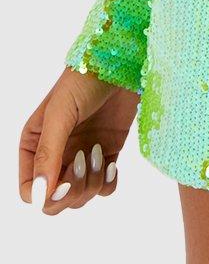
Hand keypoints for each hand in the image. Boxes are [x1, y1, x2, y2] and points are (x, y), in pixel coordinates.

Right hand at [19, 68, 138, 213]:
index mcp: (34, 145)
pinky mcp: (106, 154)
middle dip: (71, 192)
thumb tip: (39, 196)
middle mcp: (56, 155)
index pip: (30, 191)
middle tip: (85, 162)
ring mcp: (81, 156)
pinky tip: (111, 162)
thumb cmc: (85, 80)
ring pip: (80, 197)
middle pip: (54, 200)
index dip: (46, 195)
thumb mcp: (60, 113)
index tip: (65, 181)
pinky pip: (104, 187)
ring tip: (99, 153)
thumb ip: (47, 154)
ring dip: (91, 184)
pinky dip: (108, 182)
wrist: (123, 63)